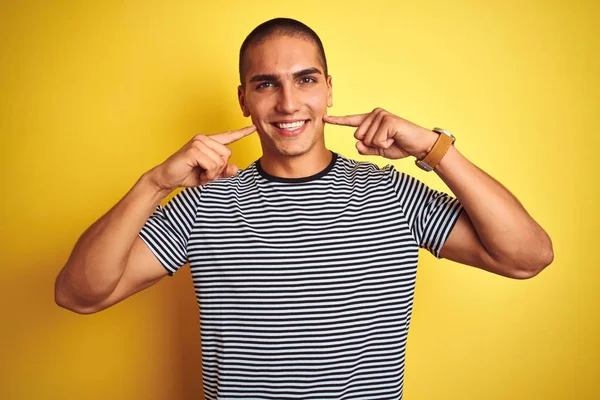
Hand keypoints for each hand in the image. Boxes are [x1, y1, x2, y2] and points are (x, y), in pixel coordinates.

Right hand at [149, 125, 255, 191]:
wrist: (168, 178)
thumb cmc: (188, 174)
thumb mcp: (210, 174)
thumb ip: (224, 171)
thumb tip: (235, 168)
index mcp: (209, 142)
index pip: (228, 136)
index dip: (242, 133)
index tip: (254, 127)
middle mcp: (204, 139)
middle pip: (227, 154)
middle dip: (219, 169)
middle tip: (205, 173)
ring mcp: (198, 143)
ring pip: (220, 161)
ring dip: (212, 173)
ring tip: (201, 173)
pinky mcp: (193, 150)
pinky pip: (212, 165)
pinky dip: (208, 174)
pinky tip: (199, 174)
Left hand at [323, 108, 437, 159]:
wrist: (418, 145)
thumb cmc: (399, 145)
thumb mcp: (378, 150)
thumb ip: (365, 148)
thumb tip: (357, 144)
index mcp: (370, 121)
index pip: (351, 121)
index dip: (337, 121)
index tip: (325, 119)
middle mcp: (374, 115)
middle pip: (357, 136)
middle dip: (371, 144)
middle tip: (388, 141)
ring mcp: (380, 116)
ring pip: (366, 139)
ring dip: (380, 145)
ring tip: (392, 139)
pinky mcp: (387, 120)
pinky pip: (376, 140)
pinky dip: (385, 144)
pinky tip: (395, 138)